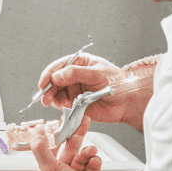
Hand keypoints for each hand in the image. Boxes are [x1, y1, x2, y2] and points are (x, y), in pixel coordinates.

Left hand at [31, 114, 108, 170]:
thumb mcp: (50, 169)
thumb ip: (41, 149)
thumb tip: (36, 134)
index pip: (51, 148)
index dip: (57, 135)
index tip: (62, 123)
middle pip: (69, 148)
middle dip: (76, 136)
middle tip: (82, 124)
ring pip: (82, 154)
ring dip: (87, 150)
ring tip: (90, 150)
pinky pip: (93, 162)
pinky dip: (95, 160)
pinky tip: (94, 161)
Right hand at [40, 52, 156, 131]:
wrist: (127, 103)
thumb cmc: (118, 83)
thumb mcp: (98, 73)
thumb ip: (76, 73)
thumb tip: (57, 76)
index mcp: (80, 63)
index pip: (60, 65)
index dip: (49, 73)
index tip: (44, 82)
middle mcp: (75, 76)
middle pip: (54, 80)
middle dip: (48, 88)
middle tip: (46, 97)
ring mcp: (74, 90)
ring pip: (56, 93)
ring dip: (52, 98)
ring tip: (55, 103)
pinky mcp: (75, 104)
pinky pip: (63, 105)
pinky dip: (61, 107)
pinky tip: (67, 107)